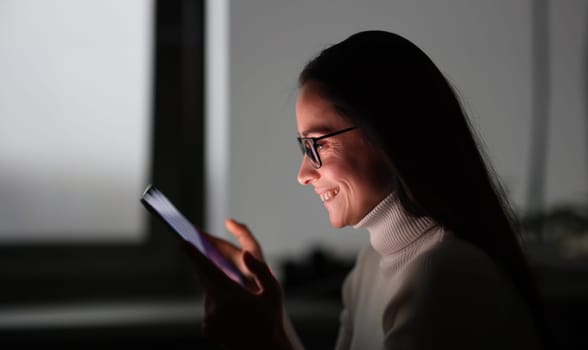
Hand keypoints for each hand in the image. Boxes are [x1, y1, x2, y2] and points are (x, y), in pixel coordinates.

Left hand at [181, 219, 291, 348]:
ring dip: (217, 287)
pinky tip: (233, 311)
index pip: (207, 269)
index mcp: (231, 295)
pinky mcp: (207, 327)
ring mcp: (209, 319)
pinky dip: (218, 302)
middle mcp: (216, 307)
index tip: (182, 241)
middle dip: (206, 266)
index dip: (193, 254)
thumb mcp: (274, 291)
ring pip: (209, 292)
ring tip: (237, 298)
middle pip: (205, 278)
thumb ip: (260, 269)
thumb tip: (245, 254)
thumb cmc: (271, 319)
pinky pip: (209, 306)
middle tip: (206, 253)